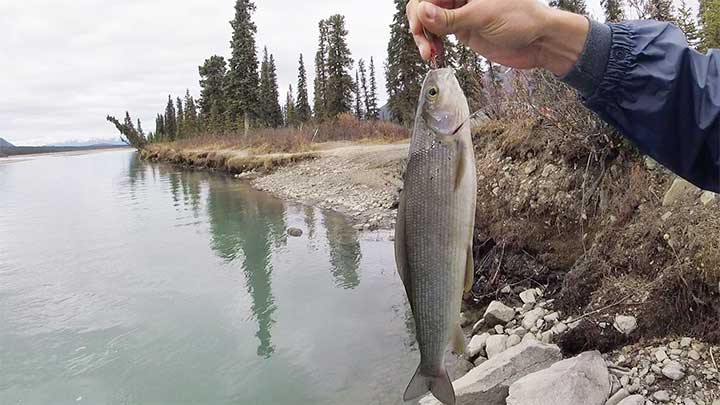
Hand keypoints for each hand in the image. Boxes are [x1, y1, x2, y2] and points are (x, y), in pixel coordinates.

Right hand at [406, 0, 588, 75]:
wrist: (540, 41)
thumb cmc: (522, 19)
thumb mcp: (482, 16)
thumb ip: (450, 17)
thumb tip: (422, 12)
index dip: (420, 8)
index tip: (419, 25)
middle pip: (424, 5)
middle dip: (419, 24)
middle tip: (425, 44)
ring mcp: (459, 13)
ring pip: (428, 21)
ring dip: (424, 38)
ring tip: (429, 53)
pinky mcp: (462, 29)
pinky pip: (438, 34)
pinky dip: (432, 44)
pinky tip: (434, 53)